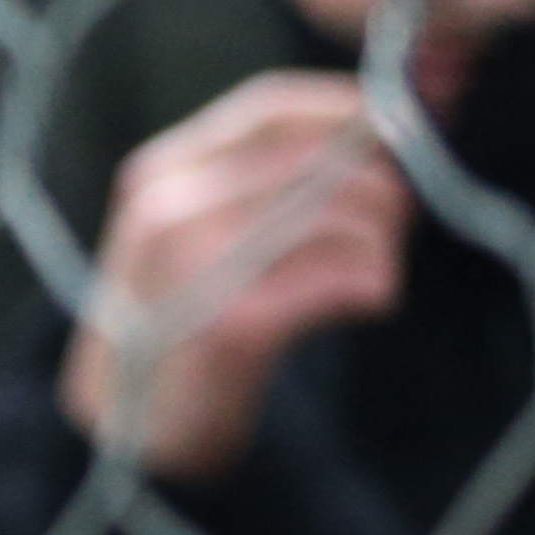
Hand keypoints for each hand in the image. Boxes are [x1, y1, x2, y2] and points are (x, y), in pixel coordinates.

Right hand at [62, 71, 409, 484]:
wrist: (122, 428)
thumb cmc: (185, 319)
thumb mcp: (203, 230)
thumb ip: (274, 175)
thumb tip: (401, 106)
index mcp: (162, 172)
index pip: (270, 106)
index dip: (351, 107)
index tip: (412, 121)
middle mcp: (169, 206)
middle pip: (319, 158)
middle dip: (383, 186)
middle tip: (400, 221)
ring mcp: (192, 265)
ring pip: (338, 215)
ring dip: (383, 245)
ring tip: (377, 275)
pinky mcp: (227, 325)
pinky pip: (338, 279)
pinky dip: (372, 288)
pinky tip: (368, 304)